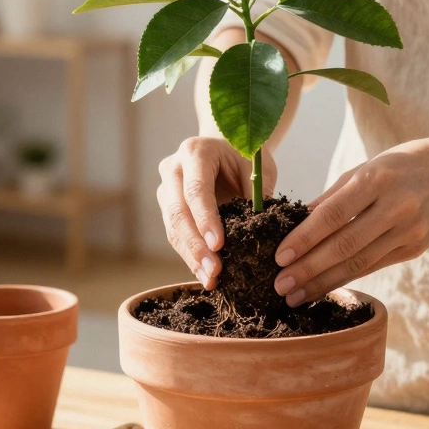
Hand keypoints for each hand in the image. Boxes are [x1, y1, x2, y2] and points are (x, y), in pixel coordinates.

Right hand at [157, 136, 276, 288]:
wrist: (223, 149)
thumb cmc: (243, 157)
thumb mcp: (257, 168)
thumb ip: (258, 195)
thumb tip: (263, 230)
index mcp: (195, 152)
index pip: (196, 189)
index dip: (206, 219)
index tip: (219, 245)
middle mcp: (173, 169)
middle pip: (178, 212)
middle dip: (196, 246)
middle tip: (214, 271)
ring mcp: (166, 190)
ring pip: (173, 228)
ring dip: (191, 257)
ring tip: (211, 280)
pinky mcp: (167, 209)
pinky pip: (176, 236)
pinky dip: (190, 257)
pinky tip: (205, 275)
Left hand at [272, 134, 428, 305]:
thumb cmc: (404, 164)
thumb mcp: (369, 167)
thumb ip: (334, 195)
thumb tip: (297, 222)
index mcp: (378, 178)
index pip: (333, 214)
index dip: (304, 238)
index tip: (279, 256)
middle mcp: (397, 206)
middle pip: (345, 245)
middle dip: (308, 269)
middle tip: (279, 285)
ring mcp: (410, 230)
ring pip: (359, 263)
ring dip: (324, 282)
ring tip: (295, 296)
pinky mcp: (417, 248)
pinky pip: (375, 266)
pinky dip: (347, 279)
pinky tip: (325, 287)